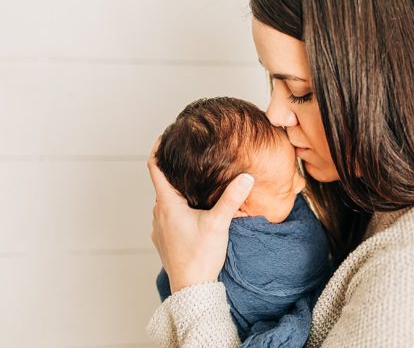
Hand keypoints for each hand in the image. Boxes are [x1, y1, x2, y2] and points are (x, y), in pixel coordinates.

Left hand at [148, 142, 253, 293]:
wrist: (191, 290)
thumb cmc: (200, 256)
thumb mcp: (218, 223)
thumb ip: (231, 198)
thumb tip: (246, 176)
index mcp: (167, 204)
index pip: (154, 169)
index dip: (157, 149)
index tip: (164, 135)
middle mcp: (159, 214)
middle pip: (162, 183)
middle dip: (173, 169)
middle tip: (189, 154)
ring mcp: (160, 228)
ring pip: (166, 200)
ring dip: (177, 189)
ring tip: (194, 178)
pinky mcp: (165, 240)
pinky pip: (168, 215)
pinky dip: (178, 205)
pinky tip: (194, 208)